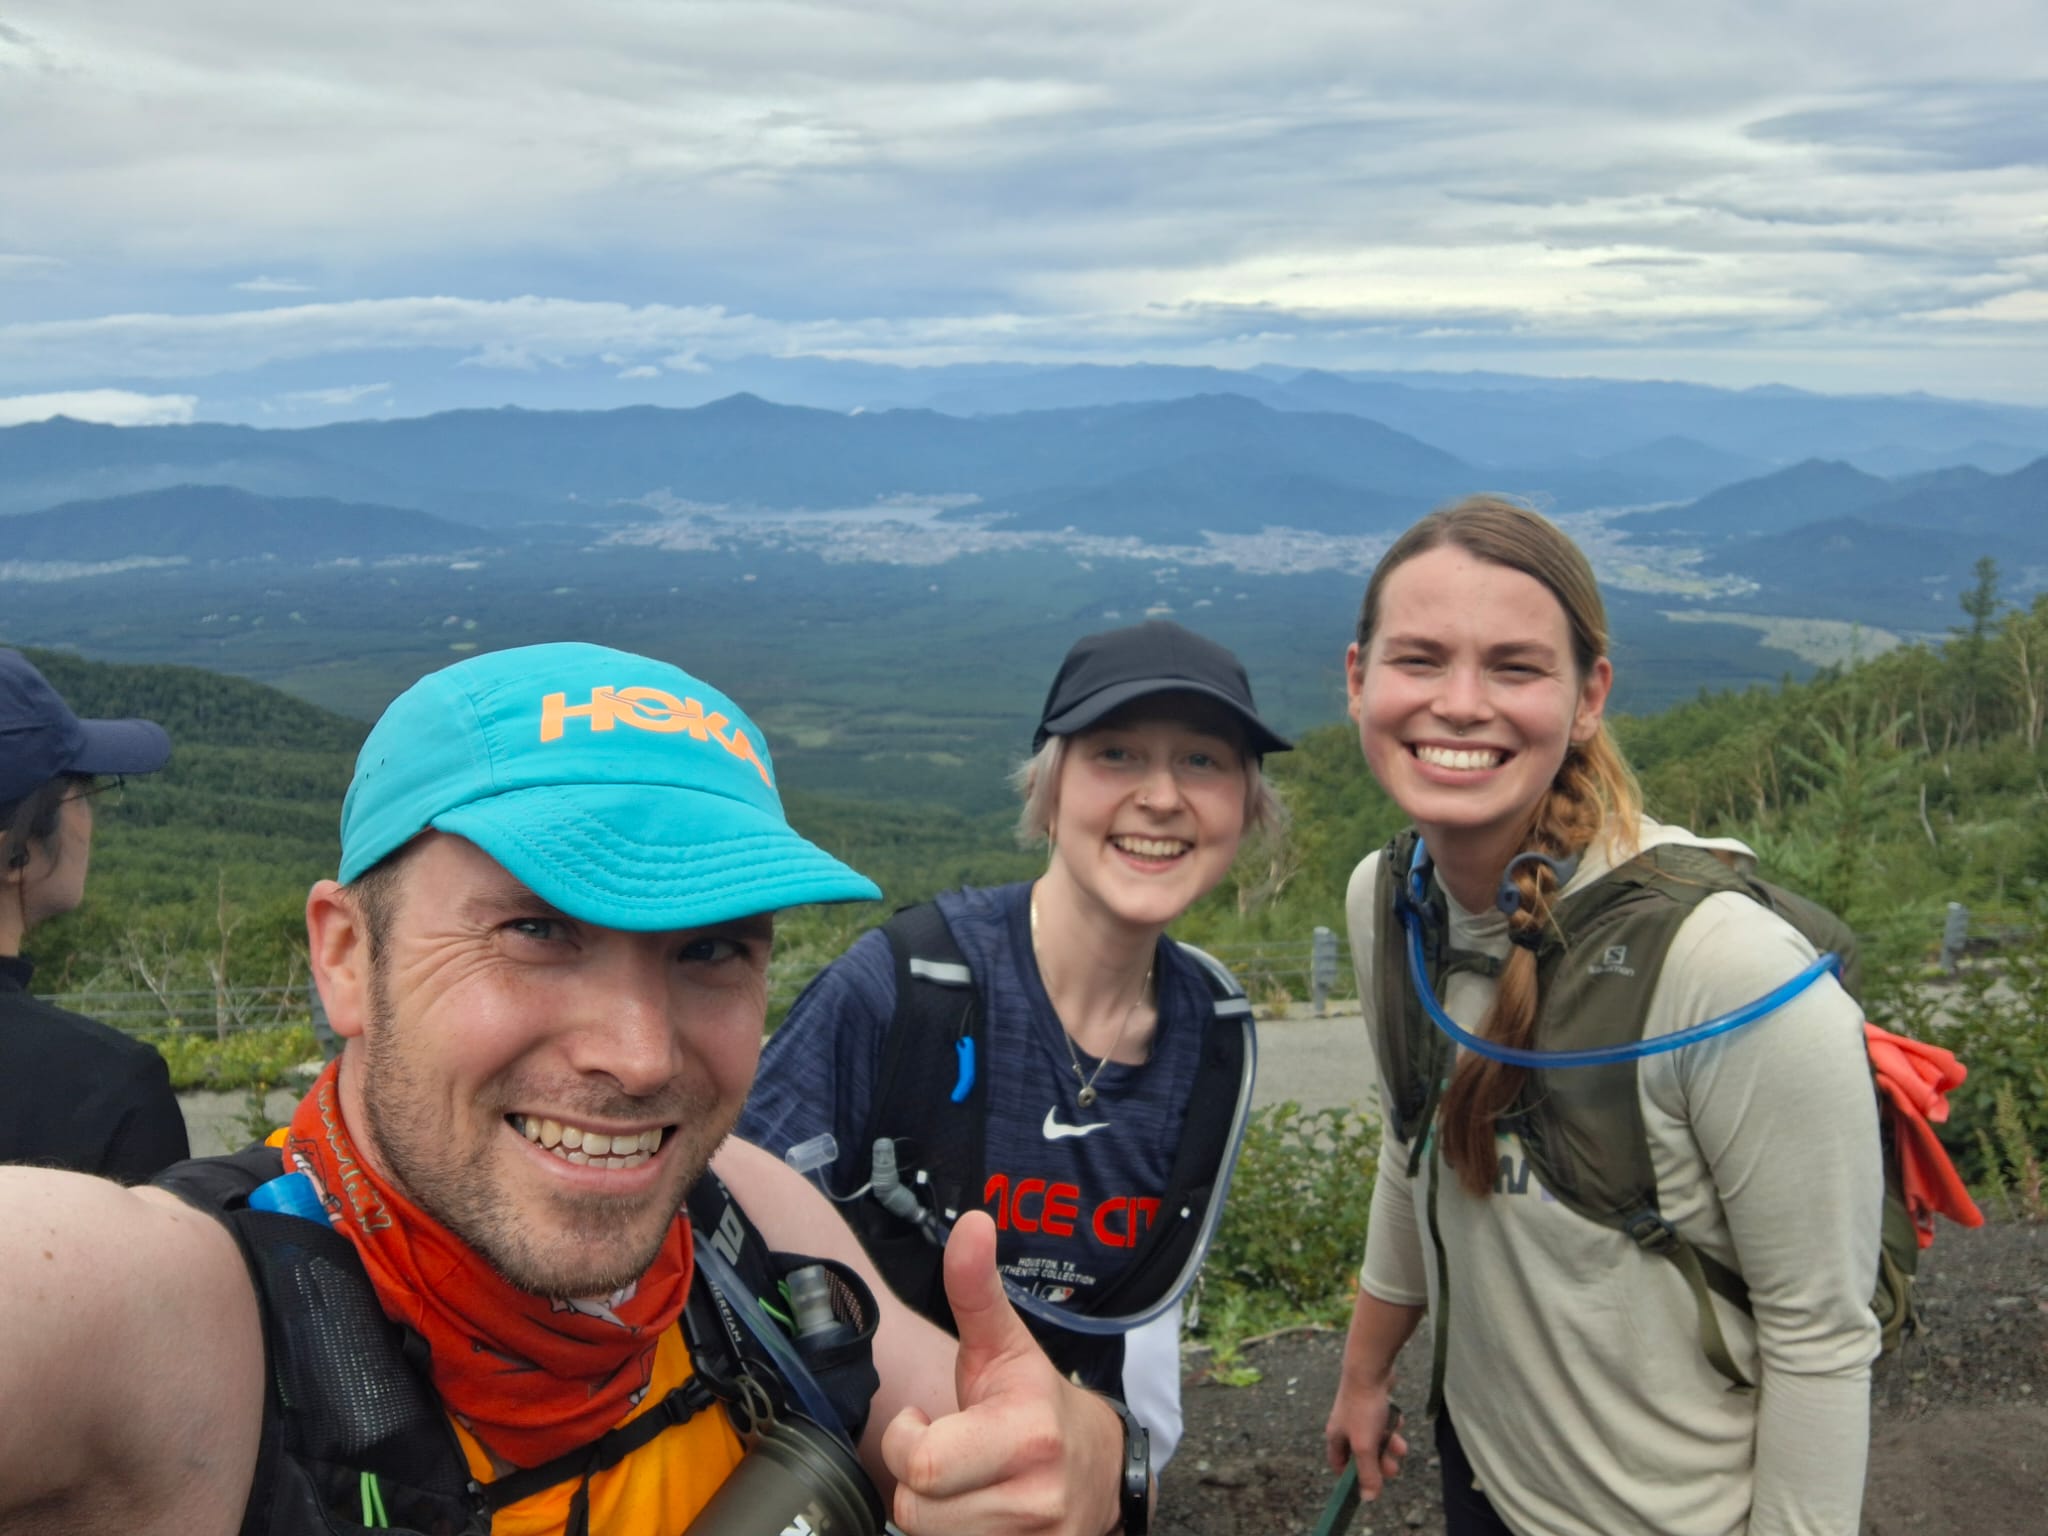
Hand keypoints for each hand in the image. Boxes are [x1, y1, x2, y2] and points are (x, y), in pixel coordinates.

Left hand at [881, 1211, 1123, 1535]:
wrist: (1102, 1467)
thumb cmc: (1035, 1401)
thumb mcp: (1003, 1344)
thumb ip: (975, 1289)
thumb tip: (972, 1222)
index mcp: (1026, 1435)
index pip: (918, 1465)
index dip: (907, 1439)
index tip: (928, 1420)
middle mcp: (1037, 1497)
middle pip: (917, 1512)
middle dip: (919, 1483)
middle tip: (945, 1456)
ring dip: (937, 1515)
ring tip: (964, 1484)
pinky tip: (975, 1511)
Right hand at [1324, 1379, 1407, 1499]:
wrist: (1370, 1369)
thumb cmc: (1363, 1408)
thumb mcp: (1365, 1446)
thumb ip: (1367, 1472)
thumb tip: (1368, 1499)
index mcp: (1335, 1436)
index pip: (1338, 1463)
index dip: (1350, 1477)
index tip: (1366, 1485)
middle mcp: (1344, 1425)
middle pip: (1361, 1453)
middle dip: (1378, 1462)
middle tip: (1392, 1469)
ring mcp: (1358, 1412)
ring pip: (1375, 1437)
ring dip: (1389, 1445)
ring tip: (1402, 1448)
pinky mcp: (1372, 1401)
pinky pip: (1383, 1420)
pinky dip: (1392, 1424)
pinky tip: (1398, 1422)